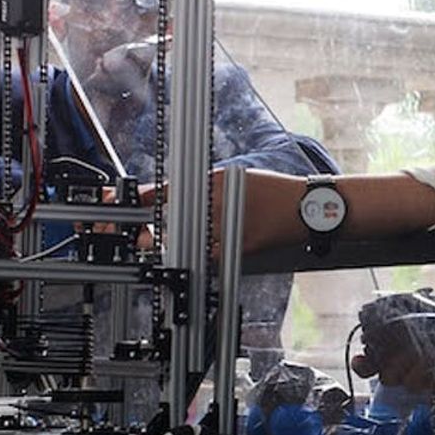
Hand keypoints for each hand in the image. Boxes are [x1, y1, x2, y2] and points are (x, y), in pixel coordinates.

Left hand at [141, 168, 306, 255]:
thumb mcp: (238, 178)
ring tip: (160, 248)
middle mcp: (218, 200)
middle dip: (151, 229)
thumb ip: (209, 188)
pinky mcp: (237, 245)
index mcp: (216, 180)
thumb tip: (182, 197)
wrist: (307, 208)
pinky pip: (208, 255)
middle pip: (173, 216)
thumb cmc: (276, 192)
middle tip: (139, 237)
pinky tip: (196, 255)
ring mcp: (227, 223)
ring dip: (172, 245)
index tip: (127, 205)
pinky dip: (199, 256)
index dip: (144, 199)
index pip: (170, 188)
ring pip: (186, 238)